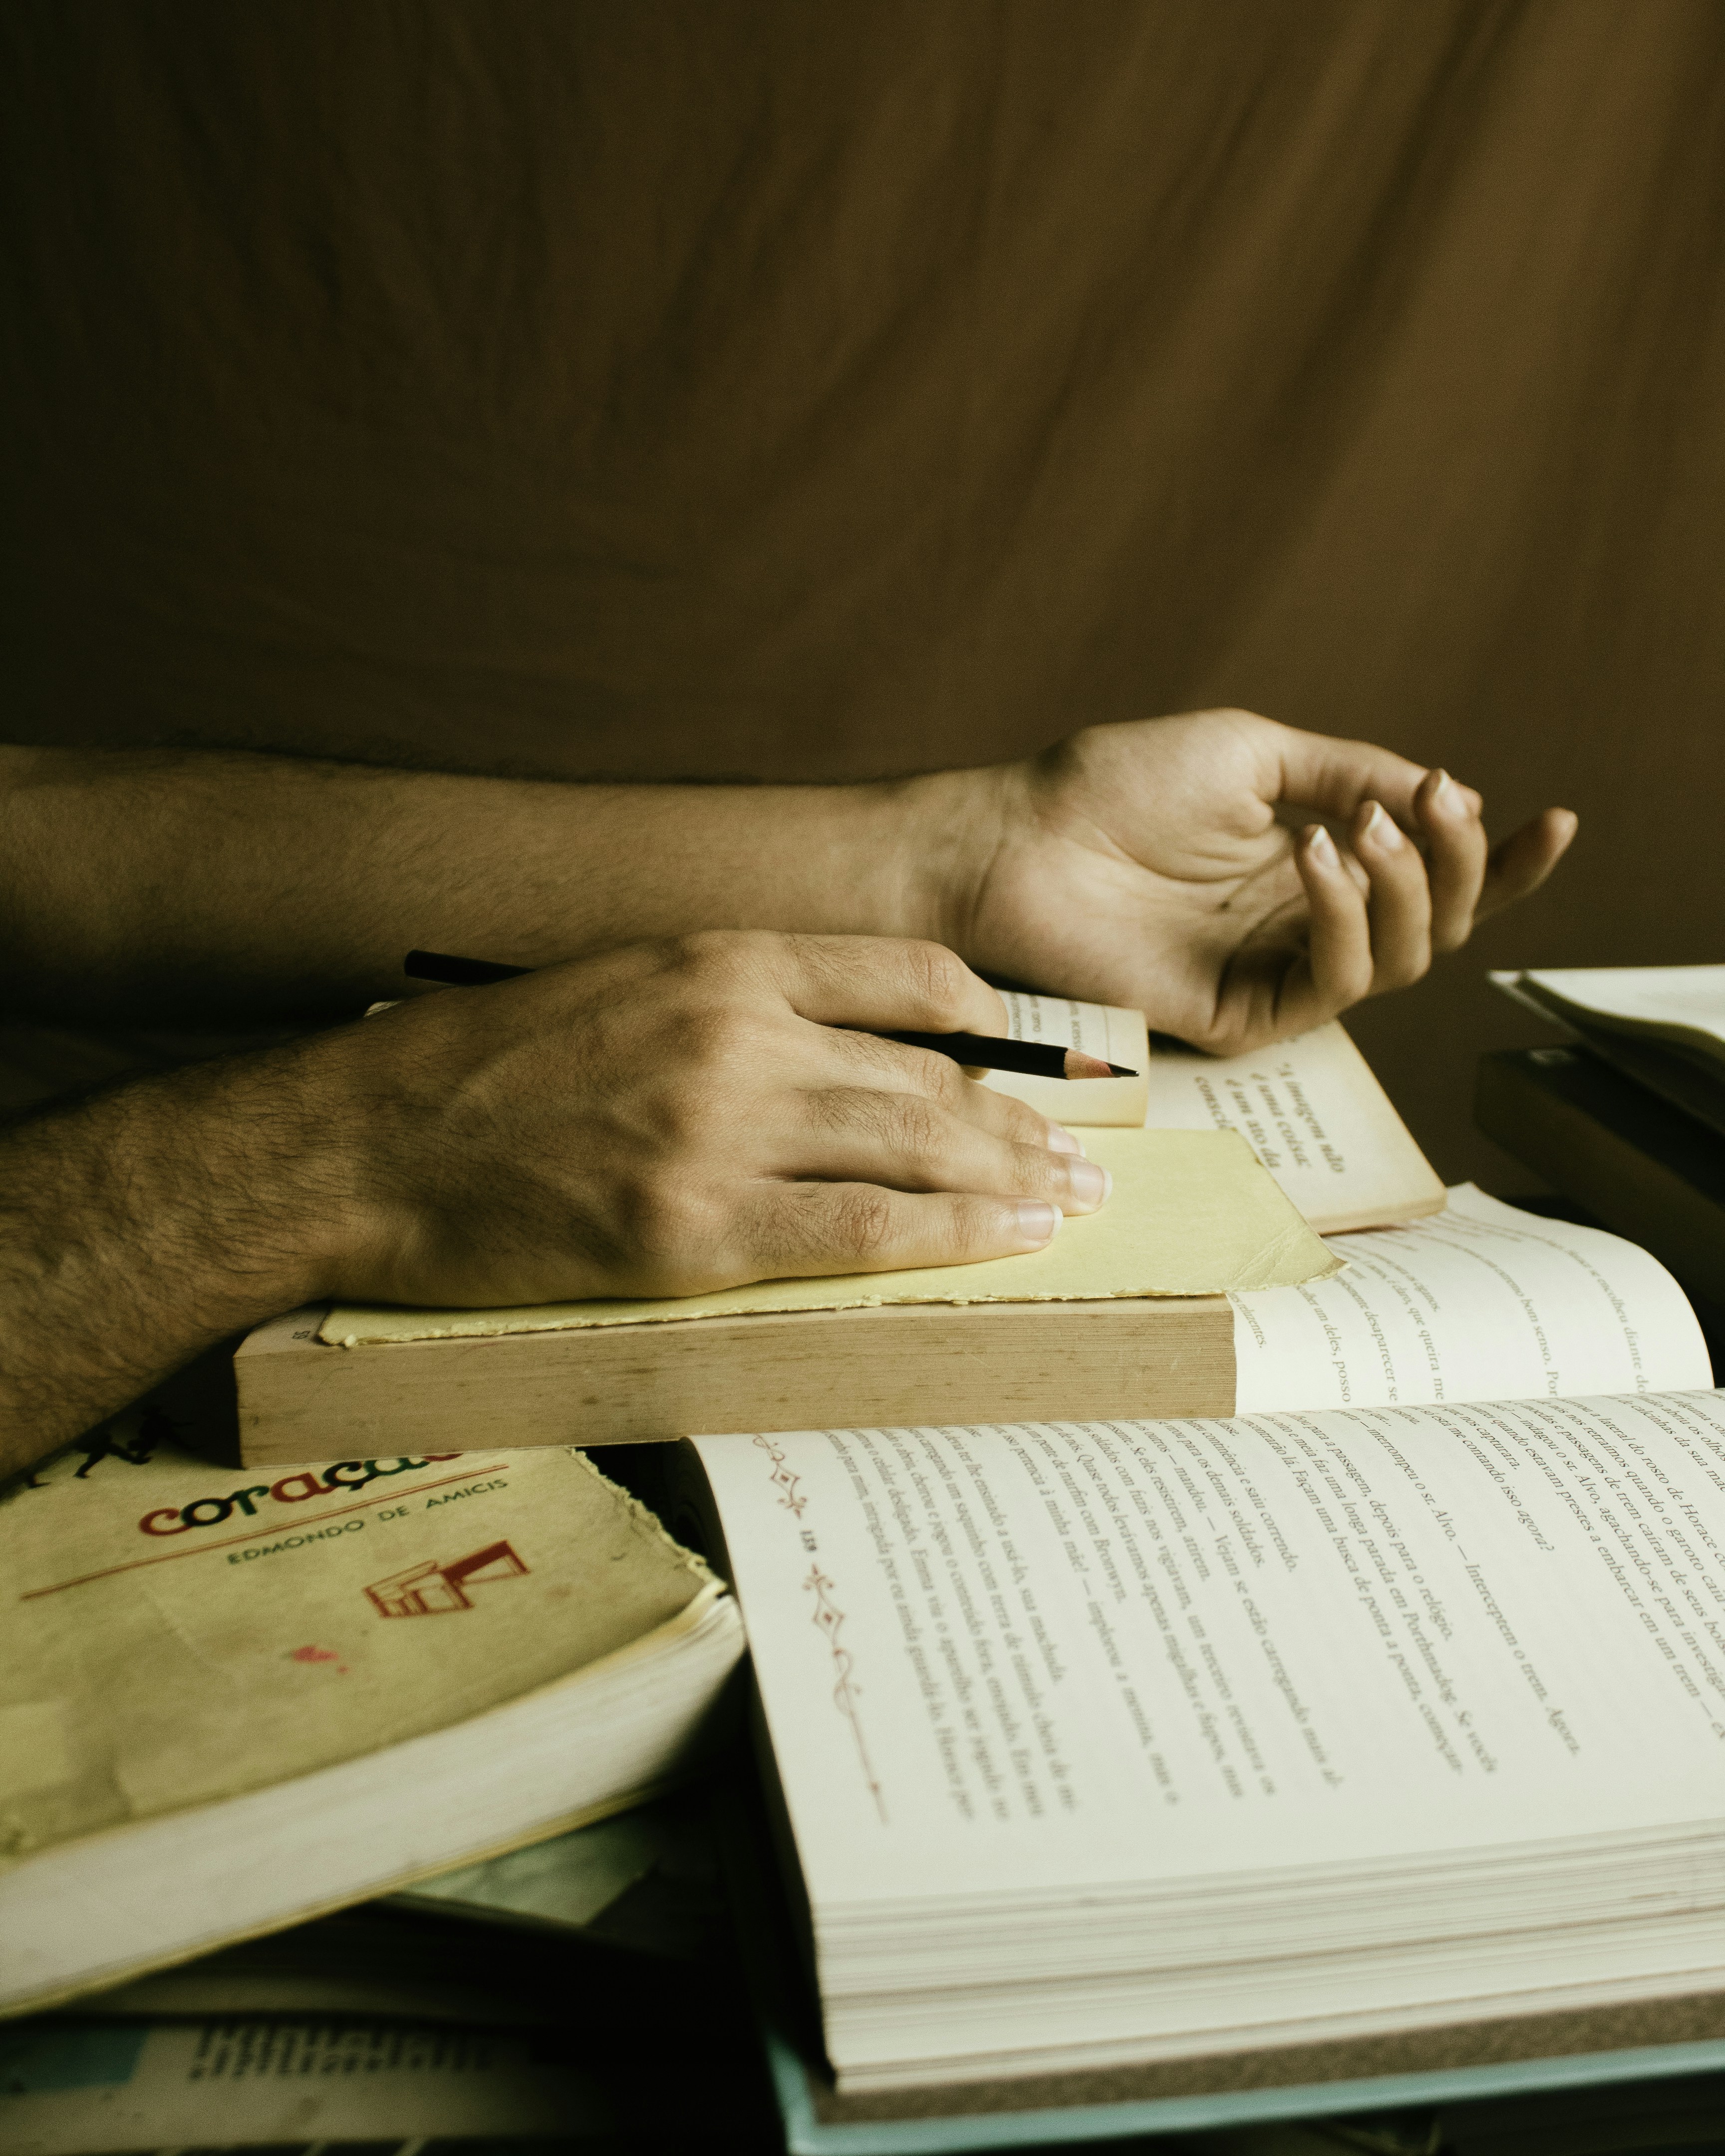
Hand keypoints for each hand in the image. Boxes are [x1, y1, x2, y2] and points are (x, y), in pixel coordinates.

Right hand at [317, 931, 1108, 1305]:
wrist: (362, 1142)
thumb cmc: (480, 1071)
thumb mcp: (618, 986)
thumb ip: (730, 1004)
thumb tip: (830, 1050)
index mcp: (719, 957)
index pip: (905, 972)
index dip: (985, 1023)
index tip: (1021, 1061)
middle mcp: (738, 1031)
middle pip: (928, 1074)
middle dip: (1021, 1123)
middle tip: (1081, 1162)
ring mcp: (720, 1129)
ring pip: (917, 1146)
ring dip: (1011, 1180)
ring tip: (1069, 1208)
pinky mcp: (692, 1228)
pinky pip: (862, 1229)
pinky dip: (951, 1237)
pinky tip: (1008, 1245)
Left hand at [943, 708, 1576, 1052]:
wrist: (1024, 837)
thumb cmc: (1114, 786)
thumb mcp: (1252, 751)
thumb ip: (1350, 769)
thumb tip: (1436, 787)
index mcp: (1311, 864)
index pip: (1431, 876)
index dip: (1502, 861)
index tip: (1555, 820)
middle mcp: (1303, 925)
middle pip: (1438, 925)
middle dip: (1466, 865)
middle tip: (1441, 807)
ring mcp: (1276, 974)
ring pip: (1403, 960)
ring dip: (1410, 887)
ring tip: (1365, 827)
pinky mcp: (1245, 1016)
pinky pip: (1335, 983)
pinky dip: (1349, 916)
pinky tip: (1318, 857)